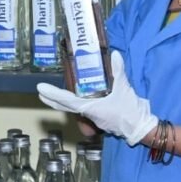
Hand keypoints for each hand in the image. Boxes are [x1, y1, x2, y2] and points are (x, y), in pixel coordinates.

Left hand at [36, 51, 157, 145]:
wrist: (140, 128)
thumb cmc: (130, 110)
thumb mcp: (124, 88)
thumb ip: (118, 70)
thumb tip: (115, 54)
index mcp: (90, 107)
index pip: (66, 100)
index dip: (52, 94)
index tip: (40, 89)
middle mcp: (88, 113)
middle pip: (65, 106)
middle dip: (51, 99)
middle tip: (41, 91)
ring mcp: (93, 117)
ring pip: (73, 109)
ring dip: (63, 101)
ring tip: (54, 93)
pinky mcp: (99, 118)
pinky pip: (83, 110)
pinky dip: (76, 103)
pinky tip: (77, 96)